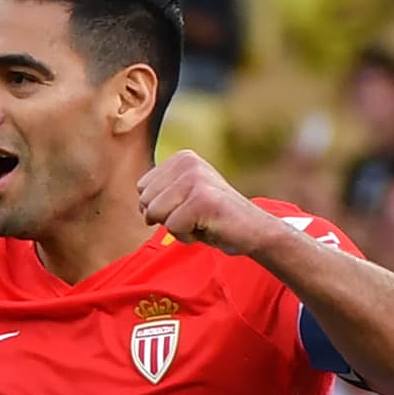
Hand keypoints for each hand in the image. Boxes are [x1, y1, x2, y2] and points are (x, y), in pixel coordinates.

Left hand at [138, 150, 281, 254]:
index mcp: (181, 158)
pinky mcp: (203, 199)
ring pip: (156, 214)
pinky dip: (188, 236)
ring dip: (177, 228)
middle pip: (146, 202)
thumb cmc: (214, 218)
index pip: (142, 188)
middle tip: (195, 218)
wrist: (254, 231)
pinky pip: (173, 227)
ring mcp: (196, 179)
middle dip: (166, 219)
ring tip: (201, 222)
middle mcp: (188, 162)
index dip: (160, 208)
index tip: (187, 208)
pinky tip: (208, 228)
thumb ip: (159, 193)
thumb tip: (139, 203)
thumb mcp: (183, 197)